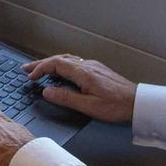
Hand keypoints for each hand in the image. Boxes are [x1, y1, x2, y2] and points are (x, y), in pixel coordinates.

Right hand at [21, 54, 136, 123]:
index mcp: (83, 72)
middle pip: (59, 59)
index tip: (30, 77)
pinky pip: (75, 63)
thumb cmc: (116, 106)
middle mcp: (87, 65)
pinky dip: (62, 66)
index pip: (56, 64)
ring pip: (68, 60)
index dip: (40, 68)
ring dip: (52, 64)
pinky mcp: (98, 70)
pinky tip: (62, 74)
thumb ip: (66, 98)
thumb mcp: (88, 106)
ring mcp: (93, 66)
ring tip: (40, 70)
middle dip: (42, 63)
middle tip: (27, 69)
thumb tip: (47, 91)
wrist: (138, 102)